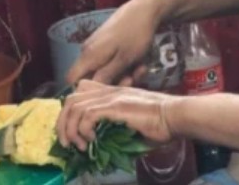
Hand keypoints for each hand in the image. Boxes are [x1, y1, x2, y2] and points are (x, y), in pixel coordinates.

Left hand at [57, 80, 179, 150]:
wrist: (175, 116)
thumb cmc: (161, 123)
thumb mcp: (133, 122)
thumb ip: (117, 127)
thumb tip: (104, 147)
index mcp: (112, 93)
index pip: (80, 90)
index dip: (70, 110)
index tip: (74, 130)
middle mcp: (109, 92)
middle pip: (70, 100)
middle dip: (63, 124)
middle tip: (69, 143)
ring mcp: (111, 98)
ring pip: (74, 107)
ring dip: (71, 130)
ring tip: (80, 146)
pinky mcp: (115, 107)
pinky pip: (86, 116)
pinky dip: (84, 131)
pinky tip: (93, 141)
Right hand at [66, 0, 162, 85]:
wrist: (145, 9)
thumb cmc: (135, 34)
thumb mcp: (124, 59)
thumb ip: (106, 76)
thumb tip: (90, 92)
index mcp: (88, 56)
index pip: (72, 80)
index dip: (84, 90)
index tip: (104, 94)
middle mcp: (88, 52)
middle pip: (93, 77)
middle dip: (113, 82)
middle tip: (132, 80)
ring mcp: (98, 47)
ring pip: (106, 70)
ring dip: (124, 74)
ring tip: (141, 69)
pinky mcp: (109, 44)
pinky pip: (113, 61)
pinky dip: (126, 65)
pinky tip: (141, 63)